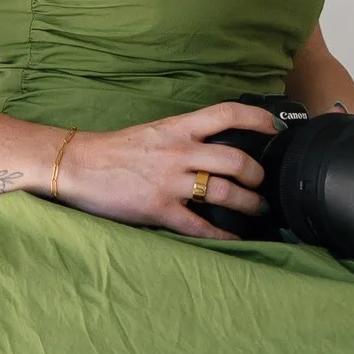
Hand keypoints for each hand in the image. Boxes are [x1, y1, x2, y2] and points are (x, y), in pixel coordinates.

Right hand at [54, 106, 278, 244]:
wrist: (77, 164)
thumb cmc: (114, 150)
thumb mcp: (154, 132)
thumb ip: (184, 137)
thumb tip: (215, 146)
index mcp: (177, 127)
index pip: (226, 113)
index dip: (257, 118)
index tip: (276, 128)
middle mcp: (178, 151)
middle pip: (234, 159)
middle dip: (257, 174)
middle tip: (262, 182)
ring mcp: (169, 181)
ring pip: (222, 192)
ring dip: (247, 202)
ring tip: (256, 208)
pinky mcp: (158, 208)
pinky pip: (199, 225)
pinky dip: (222, 235)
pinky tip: (235, 240)